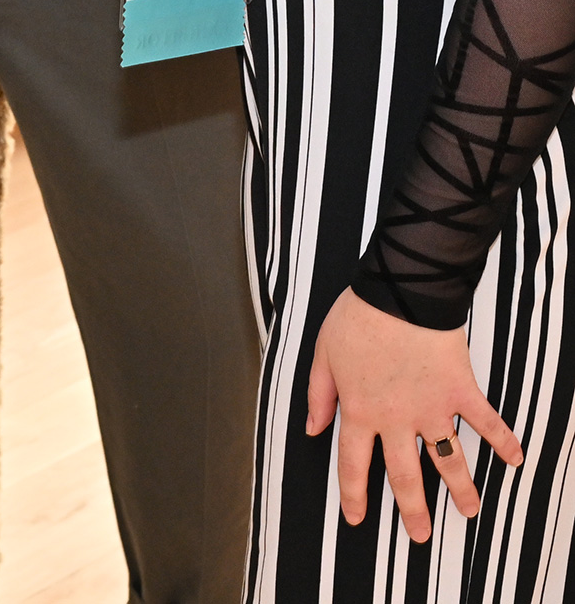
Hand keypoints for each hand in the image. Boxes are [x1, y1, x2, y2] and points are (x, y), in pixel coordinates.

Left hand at [306, 286, 522, 540]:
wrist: (398, 293)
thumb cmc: (356, 318)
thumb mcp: (323, 354)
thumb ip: (318, 395)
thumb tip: (312, 428)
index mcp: (359, 410)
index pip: (353, 463)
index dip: (354, 494)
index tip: (358, 519)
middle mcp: (396, 419)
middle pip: (405, 475)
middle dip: (412, 509)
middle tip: (420, 536)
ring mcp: (432, 408)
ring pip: (448, 460)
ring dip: (460, 488)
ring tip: (469, 511)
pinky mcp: (460, 392)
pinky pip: (486, 422)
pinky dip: (504, 441)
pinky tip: (517, 460)